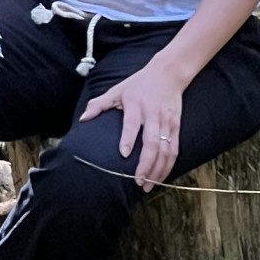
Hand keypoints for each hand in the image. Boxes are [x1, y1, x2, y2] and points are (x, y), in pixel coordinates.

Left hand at [82, 60, 185, 192]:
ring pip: (165, 150)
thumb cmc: (139, 84)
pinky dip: (168, 166)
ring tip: (147, 185)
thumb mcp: (117, 90)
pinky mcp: (176, 126)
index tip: (123, 154)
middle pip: (152, 142)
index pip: (132, 123)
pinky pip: (174, 150)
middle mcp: (153, 115)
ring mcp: (167, 122)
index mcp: (136, 105)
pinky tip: (160, 177)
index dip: (128, 138)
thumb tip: (83, 119)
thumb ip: (99, 105)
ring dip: (158, 170)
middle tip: (137, 181)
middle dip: (146, 164)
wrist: (169, 73)